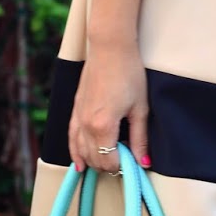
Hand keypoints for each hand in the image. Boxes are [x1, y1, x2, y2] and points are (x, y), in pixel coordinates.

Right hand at [67, 41, 149, 173]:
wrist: (110, 48)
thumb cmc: (128, 73)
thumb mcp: (140, 108)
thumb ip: (140, 138)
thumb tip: (143, 162)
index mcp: (104, 125)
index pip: (109, 160)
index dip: (122, 167)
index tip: (133, 165)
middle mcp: (87, 125)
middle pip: (94, 159)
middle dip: (109, 165)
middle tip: (126, 162)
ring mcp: (78, 117)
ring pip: (81, 152)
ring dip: (94, 161)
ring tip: (109, 163)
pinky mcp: (75, 110)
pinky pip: (71, 138)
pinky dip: (75, 153)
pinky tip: (79, 164)